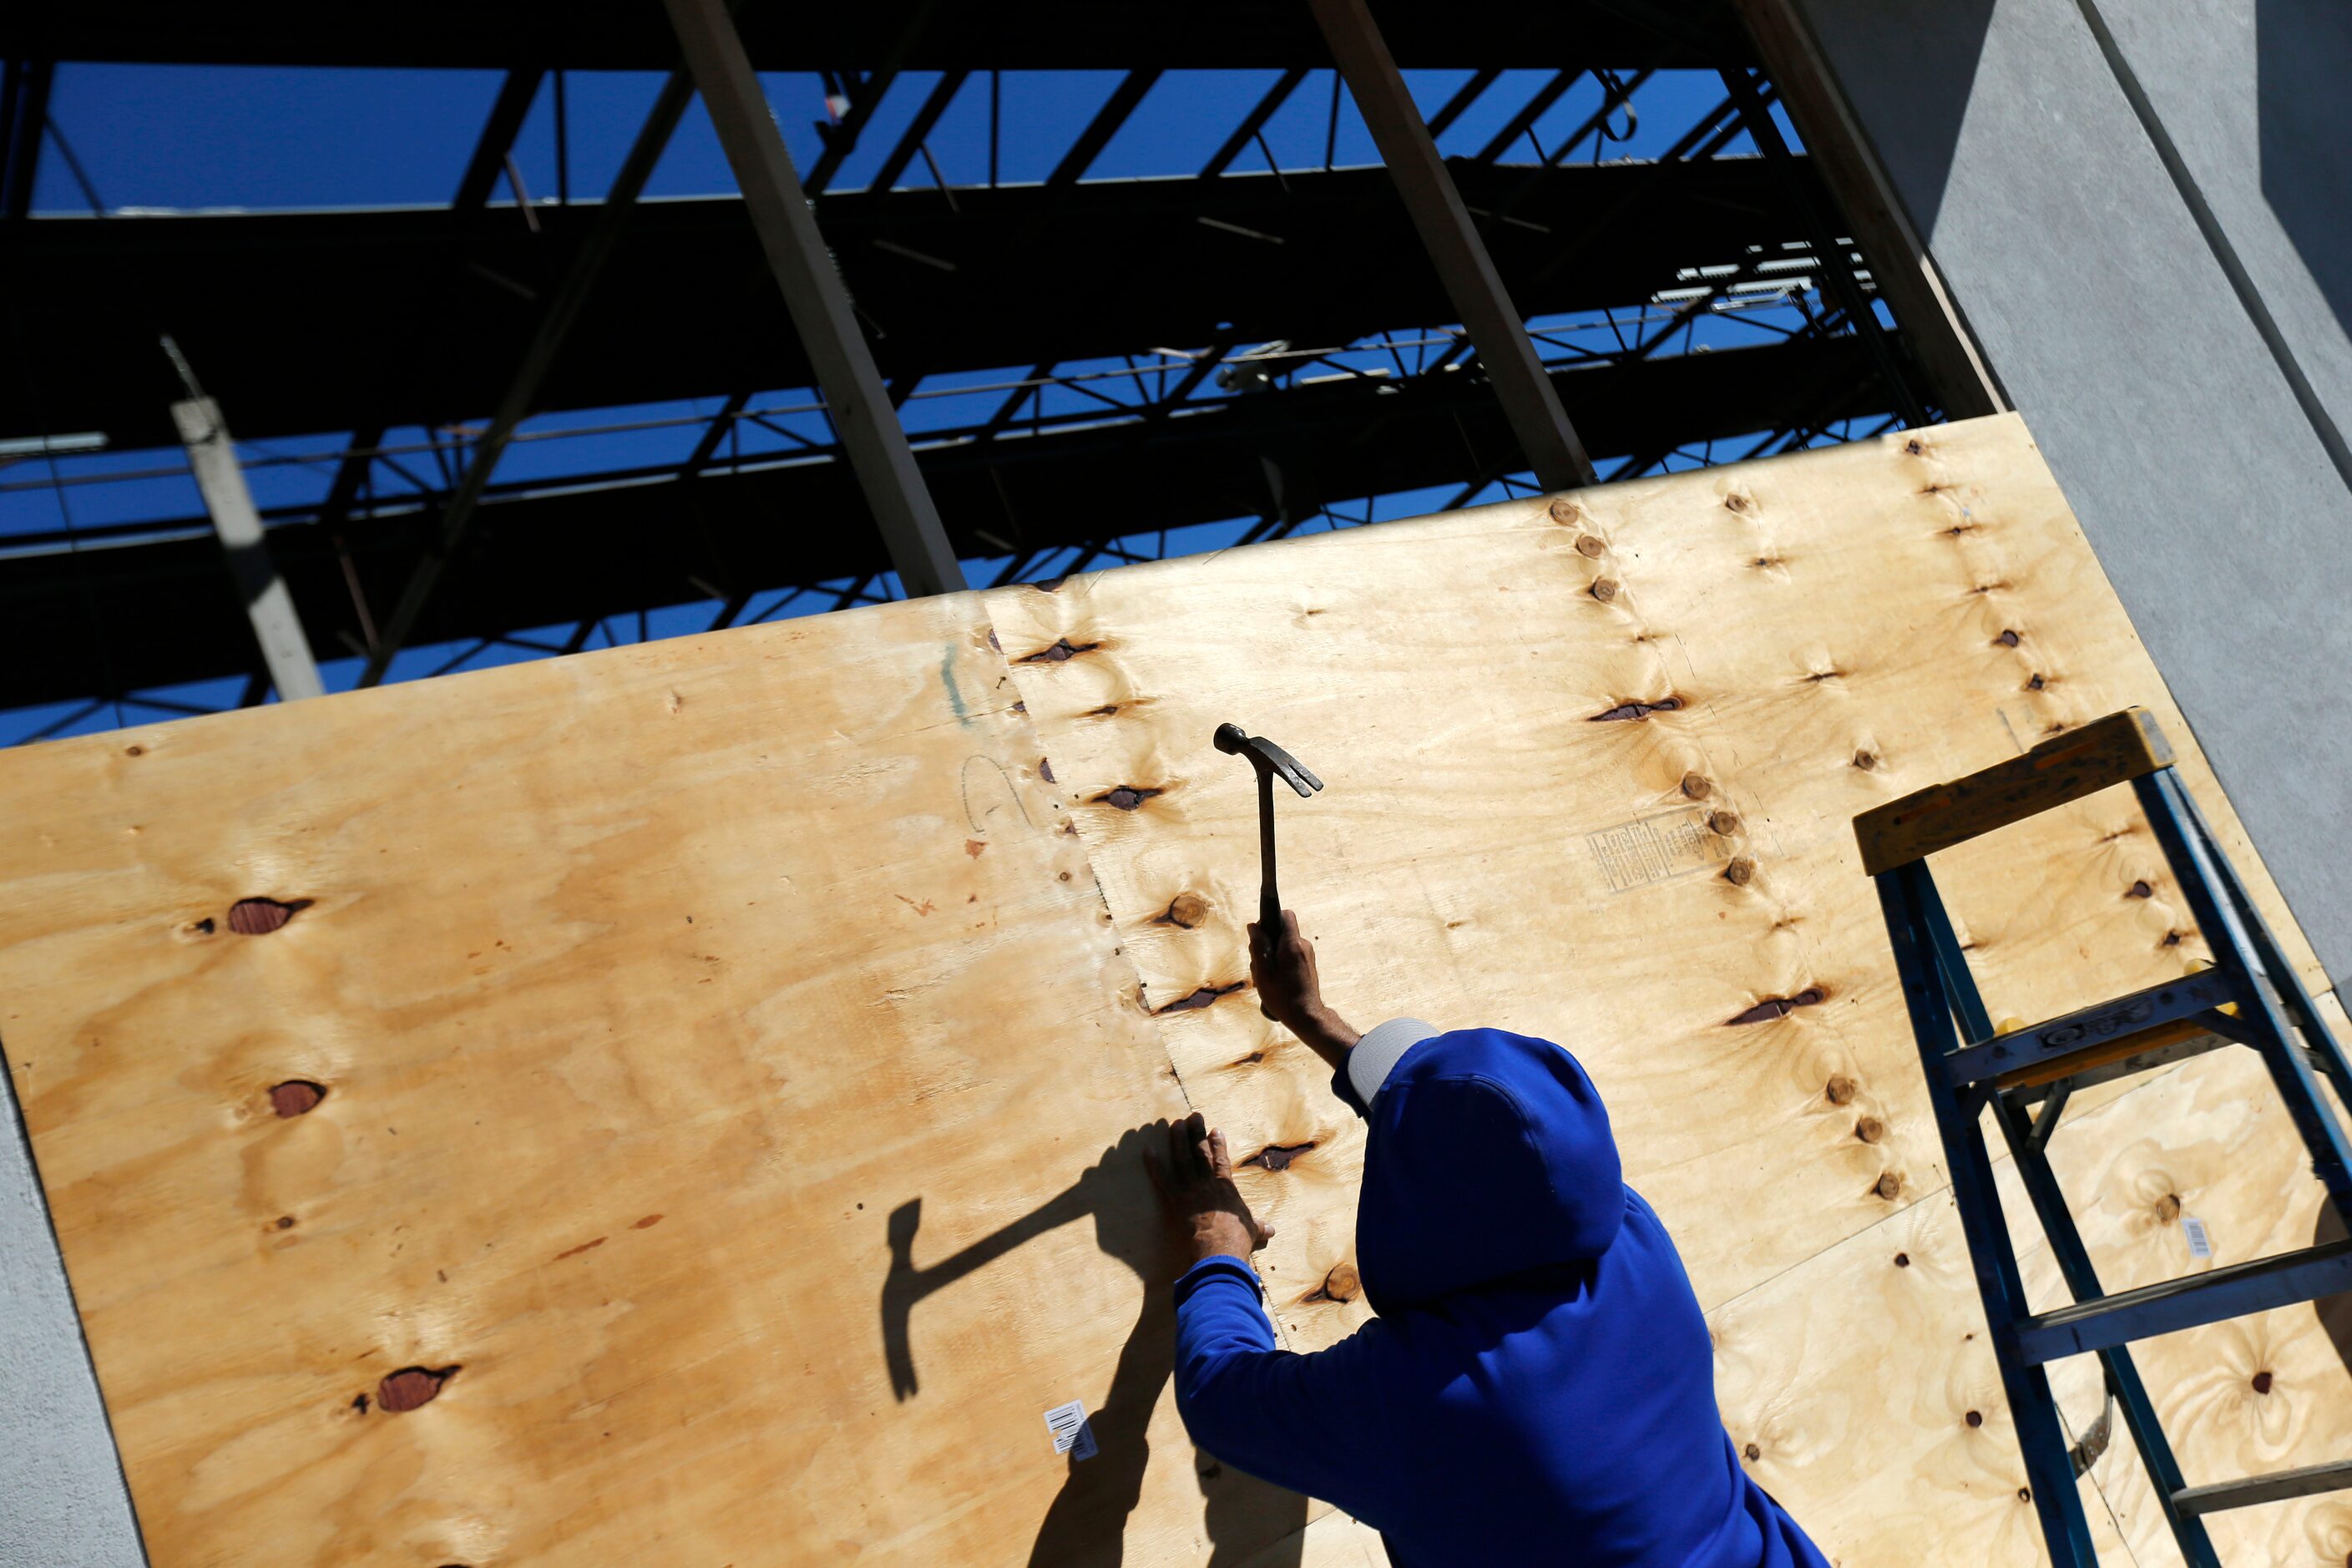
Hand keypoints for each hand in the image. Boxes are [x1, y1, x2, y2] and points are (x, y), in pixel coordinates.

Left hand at [1146, 1112, 1274, 1267]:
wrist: (1219, 1246)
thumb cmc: (1238, 1237)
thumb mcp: (1252, 1229)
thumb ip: (1259, 1226)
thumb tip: (1271, 1231)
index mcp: (1226, 1187)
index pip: (1221, 1161)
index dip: (1218, 1145)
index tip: (1215, 1130)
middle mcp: (1207, 1182)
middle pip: (1201, 1152)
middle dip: (1197, 1133)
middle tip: (1193, 1116)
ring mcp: (1191, 1189)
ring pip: (1183, 1159)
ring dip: (1178, 1140)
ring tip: (1174, 1123)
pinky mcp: (1176, 1199)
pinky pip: (1163, 1179)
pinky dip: (1154, 1165)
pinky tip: (1148, 1150)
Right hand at [1249, 909, 1326, 1028]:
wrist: (1305, 1016)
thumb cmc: (1282, 995)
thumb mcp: (1263, 970)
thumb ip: (1258, 945)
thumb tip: (1253, 926)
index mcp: (1292, 944)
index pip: (1285, 915)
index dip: (1270, 919)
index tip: (1261, 935)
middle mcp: (1303, 945)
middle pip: (1281, 932)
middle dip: (1267, 943)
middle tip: (1260, 965)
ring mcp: (1307, 955)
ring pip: (1283, 945)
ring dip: (1271, 956)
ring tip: (1267, 977)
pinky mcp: (1308, 964)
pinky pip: (1290, 955)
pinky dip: (1280, 963)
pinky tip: (1275, 981)